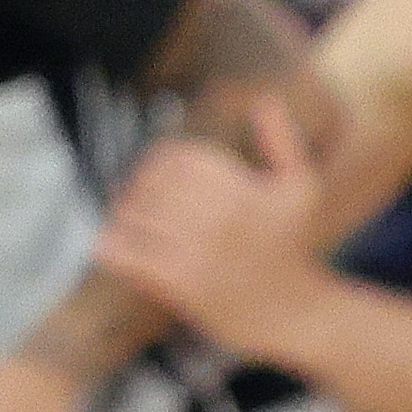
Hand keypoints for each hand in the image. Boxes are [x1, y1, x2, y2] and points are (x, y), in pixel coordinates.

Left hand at [99, 98, 324, 352]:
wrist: (294, 313)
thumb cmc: (294, 246)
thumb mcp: (302, 186)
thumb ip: (282, 140)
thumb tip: (264, 99)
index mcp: (238, 187)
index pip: (177, 159)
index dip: (159, 161)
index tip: (155, 173)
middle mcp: (216, 216)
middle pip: (153, 185)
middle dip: (138, 187)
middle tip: (131, 196)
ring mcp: (197, 250)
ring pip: (137, 216)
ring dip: (124, 214)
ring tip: (123, 218)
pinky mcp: (181, 284)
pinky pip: (131, 256)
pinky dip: (112, 247)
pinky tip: (108, 244)